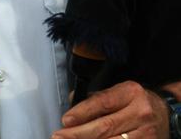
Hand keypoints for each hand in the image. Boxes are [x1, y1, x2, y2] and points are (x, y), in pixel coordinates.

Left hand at [51, 81, 168, 138]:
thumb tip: (71, 105)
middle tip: (59, 136)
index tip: (65, 120)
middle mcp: (140, 112)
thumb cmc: (136, 101)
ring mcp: (146, 133)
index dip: (82, 112)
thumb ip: (97, 98)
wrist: (166, 113)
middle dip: (79, 133)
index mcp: (130, 93)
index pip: (102, 103)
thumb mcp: (120, 91)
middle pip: (105, 126)